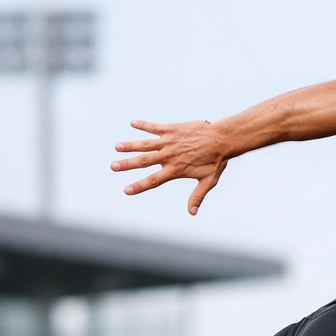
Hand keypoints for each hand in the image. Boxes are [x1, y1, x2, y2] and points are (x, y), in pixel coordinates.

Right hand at [111, 119, 228, 214]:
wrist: (221, 139)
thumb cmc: (216, 161)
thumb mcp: (208, 181)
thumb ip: (197, 196)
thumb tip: (192, 212)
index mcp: (175, 170)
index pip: (153, 180)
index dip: (139, 186)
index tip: (126, 190)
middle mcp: (168, 156)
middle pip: (143, 161)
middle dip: (127, 164)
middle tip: (113, 166)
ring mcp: (169, 142)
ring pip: (145, 144)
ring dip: (130, 146)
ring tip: (117, 147)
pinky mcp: (171, 130)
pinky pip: (154, 127)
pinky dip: (143, 125)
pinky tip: (133, 123)